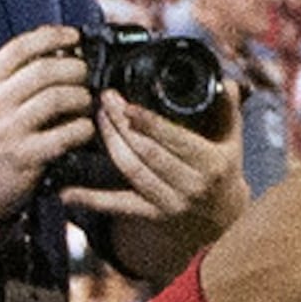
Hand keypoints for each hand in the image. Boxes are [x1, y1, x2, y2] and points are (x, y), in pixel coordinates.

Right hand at [0, 26, 97, 219]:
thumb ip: (19, 76)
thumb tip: (62, 48)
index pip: (19, 47)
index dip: (52, 36)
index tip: (74, 35)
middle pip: (43, 70)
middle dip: (75, 68)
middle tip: (87, 75)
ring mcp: (7, 131)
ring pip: (56, 98)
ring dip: (81, 97)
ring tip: (87, 102)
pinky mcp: (25, 157)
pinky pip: (65, 134)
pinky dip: (83, 128)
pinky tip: (85, 129)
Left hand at [62, 88, 246, 235]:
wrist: (223, 219)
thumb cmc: (224, 173)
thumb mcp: (232, 142)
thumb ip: (228, 110)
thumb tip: (226, 82)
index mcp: (210, 164)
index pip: (176, 139)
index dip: (149, 123)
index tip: (127, 104)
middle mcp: (190, 185)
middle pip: (148, 152)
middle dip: (123, 124)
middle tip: (106, 99)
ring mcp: (169, 203)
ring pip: (132, 170)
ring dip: (111, 143)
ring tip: (98, 118)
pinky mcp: (151, 216)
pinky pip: (118, 206)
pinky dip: (91, 199)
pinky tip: (68, 192)